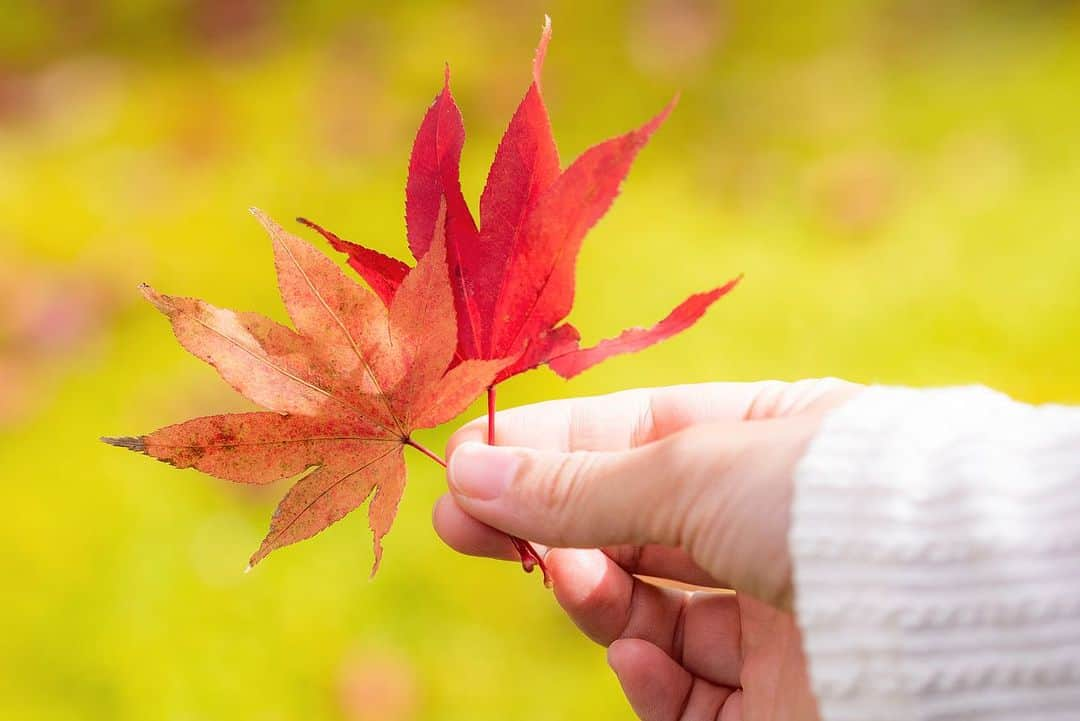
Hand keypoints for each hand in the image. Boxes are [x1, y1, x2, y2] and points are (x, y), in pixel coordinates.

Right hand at [433, 379, 859, 720]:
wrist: (948, 611)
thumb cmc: (828, 498)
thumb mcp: (691, 471)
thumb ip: (579, 486)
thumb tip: (471, 471)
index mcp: (766, 446)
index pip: (634, 437)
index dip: (549, 446)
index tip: (469, 458)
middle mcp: (769, 530)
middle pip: (629, 526)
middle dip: (547, 523)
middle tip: (462, 521)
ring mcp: (774, 619)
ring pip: (648, 612)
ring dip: (595, 596)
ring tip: (573, 581)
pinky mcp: (778, 703)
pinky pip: (689, 694)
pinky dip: (648, 677)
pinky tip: (637, 654)